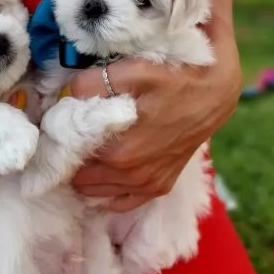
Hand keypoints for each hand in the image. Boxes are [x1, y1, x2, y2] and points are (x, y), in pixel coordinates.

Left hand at [68, 27, 241, 211]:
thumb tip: (67, 93)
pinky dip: (106, 190)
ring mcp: (146, 185)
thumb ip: (94, 82)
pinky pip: (120, 202)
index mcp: (119, 151)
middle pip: (77, 176)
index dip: (58, 138)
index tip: (56, 124)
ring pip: (94, 191)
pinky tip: (103, 171)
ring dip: (85, 173)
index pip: (68, 155)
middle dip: (69, 156)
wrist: (217, 94)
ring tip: (86, 149)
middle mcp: (130, 175)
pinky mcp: (159, 187)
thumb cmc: (174, 79)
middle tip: (68, 135)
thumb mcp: (133, 71)